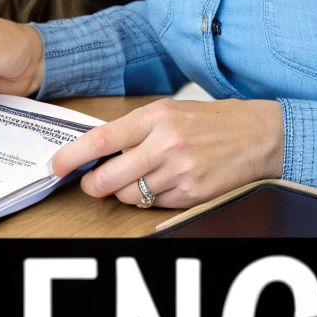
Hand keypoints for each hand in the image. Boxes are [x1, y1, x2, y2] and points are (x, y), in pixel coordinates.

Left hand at [49, 98, 284, 208]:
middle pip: (109, 178)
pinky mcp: (191, 195)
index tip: (55, 165)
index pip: (102, 139)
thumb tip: (97, 150)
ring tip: (139, 177)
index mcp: (157, 117)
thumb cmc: (213, 121)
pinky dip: (151, 198)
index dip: (72, 156)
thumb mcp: (171, 111)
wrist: (261, 136)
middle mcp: (166, 145)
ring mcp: (179, 173)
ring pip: (130, 196)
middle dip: (93, 185)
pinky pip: (154, 205)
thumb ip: (134, 129)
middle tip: (92, 183)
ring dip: (124, 192)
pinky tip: (163, 183)